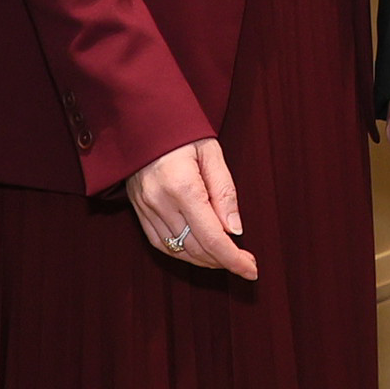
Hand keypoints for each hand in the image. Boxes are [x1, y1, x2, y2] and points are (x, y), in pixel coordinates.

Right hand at [124, 138, 256, 278]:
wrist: (141, 118)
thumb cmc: (181, 130)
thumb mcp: (211, 152)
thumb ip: (225, 191)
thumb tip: (235, 230)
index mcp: (182, 186)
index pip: (211, 236)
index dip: (233, 259)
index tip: (252, 270)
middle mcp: (160, 202)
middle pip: (195, 248)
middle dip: (223, 261)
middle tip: (245, 263)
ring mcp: (145, 208)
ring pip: (176, 250)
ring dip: (203, 260)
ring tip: (226, 259)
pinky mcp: (138, 210)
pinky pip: (159, 243)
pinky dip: (181, 253)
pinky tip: (199, 251)